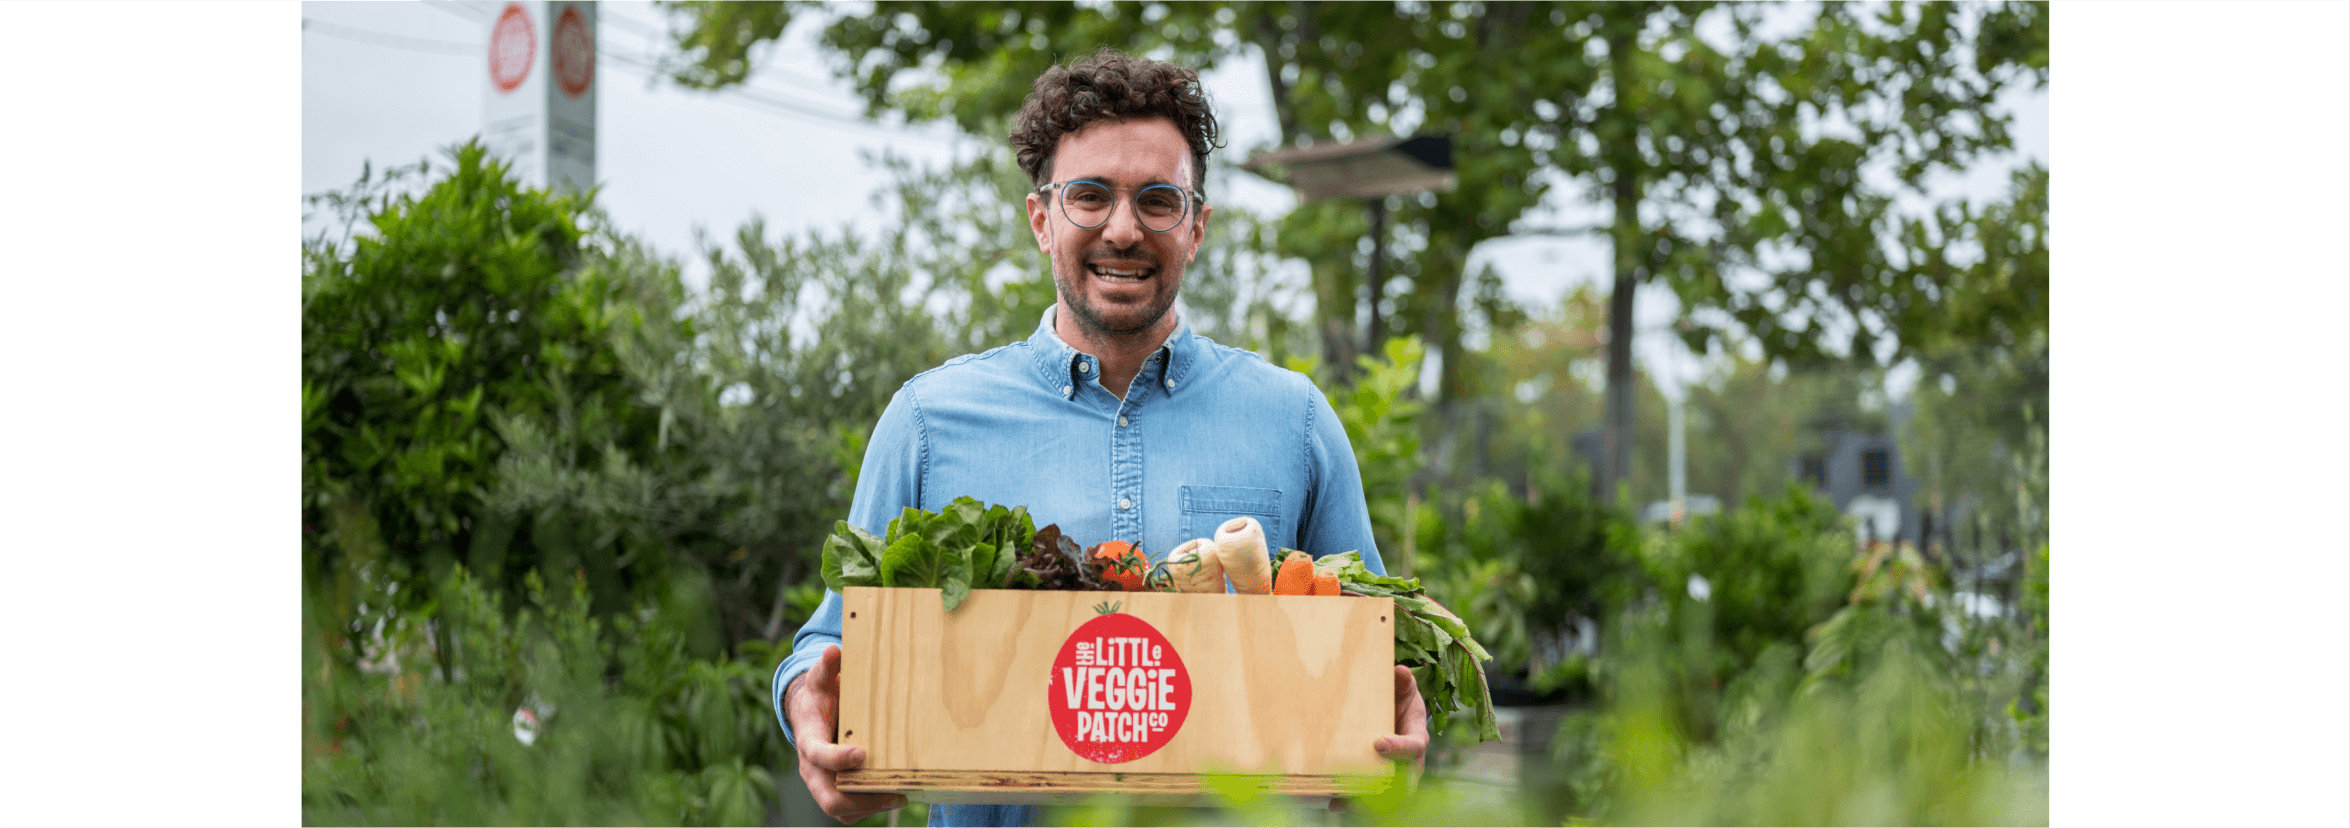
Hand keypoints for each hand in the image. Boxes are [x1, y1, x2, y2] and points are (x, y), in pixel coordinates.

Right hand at [786, 645, 907, 824]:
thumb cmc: (820, 696)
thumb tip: (834, 650)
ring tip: (901, 796)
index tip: (862, 754)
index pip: (818, 754)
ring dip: (870, 807)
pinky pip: (848, 811)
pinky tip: (894, 798)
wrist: (809, 715)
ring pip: (840, 808)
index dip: (837, 758)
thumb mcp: (821, 679)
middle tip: (892, 791)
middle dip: (859, 797)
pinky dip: (869, 809)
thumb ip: (826, 666)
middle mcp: (811, 767)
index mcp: (808, 739)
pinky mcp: (833, 790)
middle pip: (827, 796)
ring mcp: (821, 782)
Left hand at [1330, 666, 1431, 814]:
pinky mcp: (1379, 781)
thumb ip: (1403, 682)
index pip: (1414, 747)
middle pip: (1401, 780)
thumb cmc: (1400, 699)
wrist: (1396, 713)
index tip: (1379, 744)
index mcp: (1417, 738)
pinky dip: (1353, 801)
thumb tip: (1401, 671)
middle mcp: (1409, 763)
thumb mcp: (1404, 689)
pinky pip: (1369, 796)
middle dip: (1383, 785)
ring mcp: (1395, 775)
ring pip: (1385, 794)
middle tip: (1361, 783)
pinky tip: (1335, 803)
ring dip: (1364, 798)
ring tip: (1341, 800)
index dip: (1399, 747)